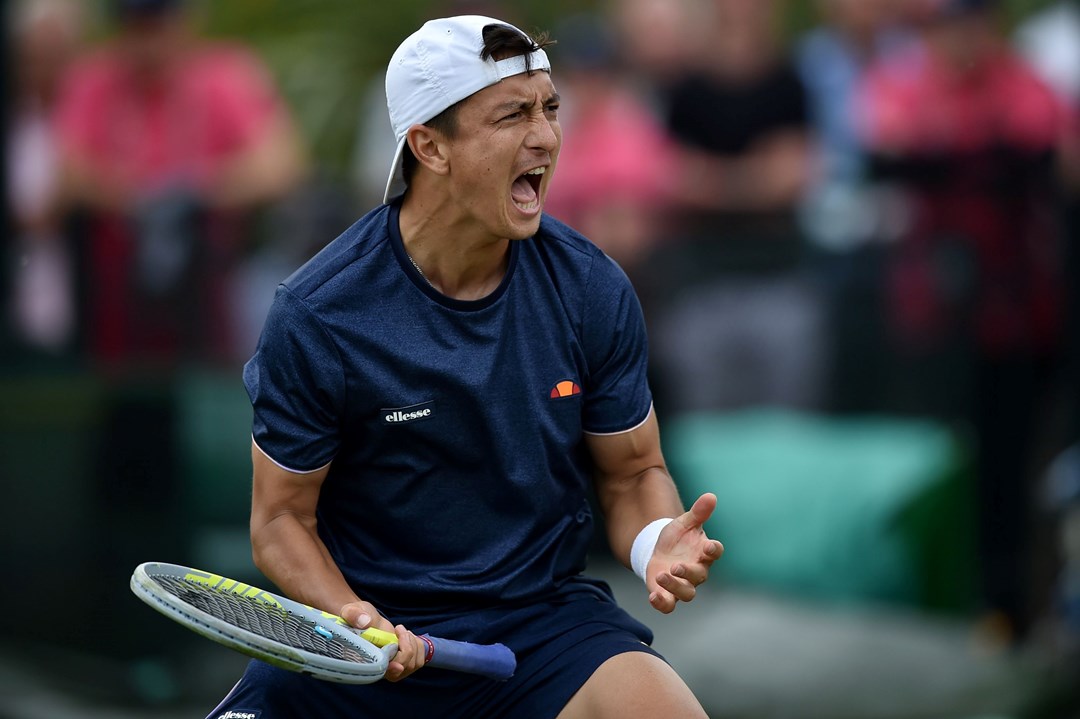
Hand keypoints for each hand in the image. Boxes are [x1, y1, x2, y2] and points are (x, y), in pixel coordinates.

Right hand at [340, 601, 427, 680]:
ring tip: (402, 631)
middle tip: (399, 629)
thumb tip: (365, 622)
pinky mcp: (403, 660)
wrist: (365, 617)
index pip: (381, 672)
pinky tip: (407, 635)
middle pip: (402, 668)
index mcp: (366, 660)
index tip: (398, 665)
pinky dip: (418, 645)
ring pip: (412, 665)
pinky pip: (419, 659)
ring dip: (413, 645)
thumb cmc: (356, 615)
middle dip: (406, 648)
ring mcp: (392, 665)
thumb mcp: (351, 611)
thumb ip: (353, 615)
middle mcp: (380, 667)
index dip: (392, 670)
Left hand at [646, 493, 723, 613]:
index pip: (715, 552)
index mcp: (703, 552)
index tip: (710, 546)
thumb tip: (711, 496)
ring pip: (686, 593)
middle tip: (676, 566)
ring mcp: (682, 584)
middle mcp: (696, 571)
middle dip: (688, 573)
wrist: (658, 552)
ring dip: (675, 587)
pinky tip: (653, 596)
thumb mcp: (684, 522)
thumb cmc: (676, 538)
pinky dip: (662, 603)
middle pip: (699, 576)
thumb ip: (698, 512)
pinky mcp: (667, 594)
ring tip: (661, 575)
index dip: (714, 550)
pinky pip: (669, 605)